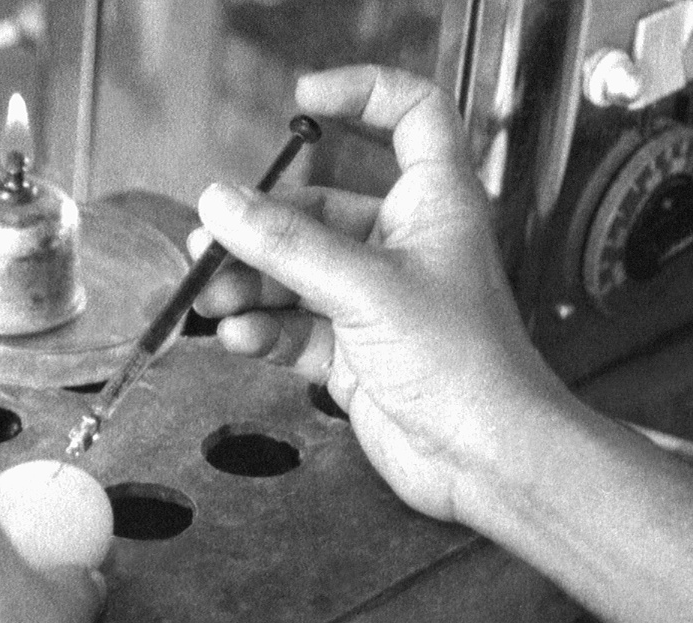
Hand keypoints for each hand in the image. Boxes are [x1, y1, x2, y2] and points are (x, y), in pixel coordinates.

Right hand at [191, 65, 576, 526]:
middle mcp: (403, 245)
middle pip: (317, 209)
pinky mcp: (352, 353)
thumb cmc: (466, 366)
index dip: (362, 95)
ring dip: (249, 284)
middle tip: (209, 242)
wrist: (483, 457)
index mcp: (433, 203)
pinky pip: (291, 326)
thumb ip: (286, 245)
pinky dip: (262, 330)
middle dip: (259, 227)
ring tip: (213, 297)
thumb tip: (222, 203)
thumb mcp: (365, 289)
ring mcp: (374, 301)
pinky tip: (241, 336)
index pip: (409, 118)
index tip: (304, 98)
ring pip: (294, 273)